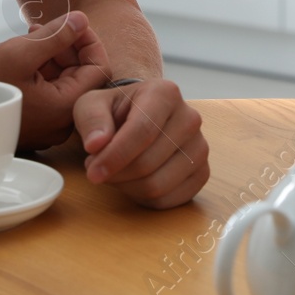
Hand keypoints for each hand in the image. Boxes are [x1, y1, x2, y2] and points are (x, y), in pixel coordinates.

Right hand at [0, 11, 109, 149]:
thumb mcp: (20, 52)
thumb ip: (56, 35)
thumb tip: (82, 19)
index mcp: (65, 108)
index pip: (98, 68)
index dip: (89, 40)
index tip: (73, 22)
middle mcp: (61, 122)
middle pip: (81, 74)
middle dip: (67, 45)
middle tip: (45, 26)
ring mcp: (46, 125)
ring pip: (63, 81)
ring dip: (53, 54)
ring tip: (30, 36)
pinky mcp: (32, 123)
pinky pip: (48, 92)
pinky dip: (41, 70)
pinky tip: (24, 53)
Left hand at [73, 79, 209, 208]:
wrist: (138, 119)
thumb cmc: (114, 111)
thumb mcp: (92, 105)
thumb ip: (91, 119)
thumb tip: (96, 145)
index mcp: (165, 93)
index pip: (142, 131)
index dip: (114, 156)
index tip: (92, 171)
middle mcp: (190, 118)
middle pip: (147, 163)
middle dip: (116, 173)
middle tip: (97, 168)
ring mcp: (200, 147)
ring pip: (157, 185)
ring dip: (127, 187)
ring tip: (115, 172)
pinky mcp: (202, 173)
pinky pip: (168, 201)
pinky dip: (144, 199)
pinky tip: (133, 182)